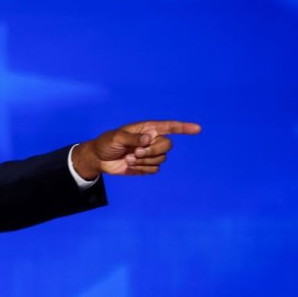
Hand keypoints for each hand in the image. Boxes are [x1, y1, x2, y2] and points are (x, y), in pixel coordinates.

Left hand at [72, 120, 201, 179]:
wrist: (99, 159)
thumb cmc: (106, 143)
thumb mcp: (116, 137)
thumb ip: (132, 137)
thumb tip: (148, 138)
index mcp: (147, 129)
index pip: (169, 127)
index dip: (184, 127)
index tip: (198, 129)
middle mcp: (152, 140)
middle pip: (167, 146)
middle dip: (152, 151)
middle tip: (135, 152)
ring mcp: (151, 153)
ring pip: (161, 159)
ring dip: (144, 161)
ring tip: (129, 158)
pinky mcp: (147, 166)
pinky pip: (155, 169)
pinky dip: (142, 168)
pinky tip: (131, 165)